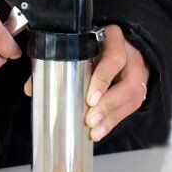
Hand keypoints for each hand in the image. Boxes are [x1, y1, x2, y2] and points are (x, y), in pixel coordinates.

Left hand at [23, 25, 148, 141]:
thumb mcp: (81, 47)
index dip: (103, 79)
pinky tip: (100, 131)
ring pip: (132, 98)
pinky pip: (131, 108)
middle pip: (128, 84)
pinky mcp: (139, 90)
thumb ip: (57, 64)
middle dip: (108, 104)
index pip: (114, 58)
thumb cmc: (96, 46)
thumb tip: (32, 88)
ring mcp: (138, 74)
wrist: (121, 46)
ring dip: (111, 117)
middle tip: (90, 120)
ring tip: (95, 131)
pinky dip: (114, 121)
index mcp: (114, 40)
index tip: (90, 99)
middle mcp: (131, 57)